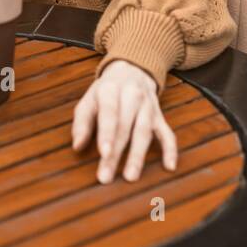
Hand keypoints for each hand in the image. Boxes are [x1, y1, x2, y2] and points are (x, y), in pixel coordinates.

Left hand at [71, 60, 177, 183]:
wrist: (133, 69)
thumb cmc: (106, 91)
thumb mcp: (89, 99)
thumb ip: (82, 122)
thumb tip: (77, 146)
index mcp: (110, 90)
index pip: (109, 112)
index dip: (107, 133)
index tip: (104, 153)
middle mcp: (132, 96)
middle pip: (125, 127)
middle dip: (116, 153)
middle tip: (106, 177)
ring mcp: (148, 107)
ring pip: (144, 132)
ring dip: (138, 155)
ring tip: (131, 177)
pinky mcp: (160, 116)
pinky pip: (167, 133)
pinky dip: (170, 149)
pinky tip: (170, 166)